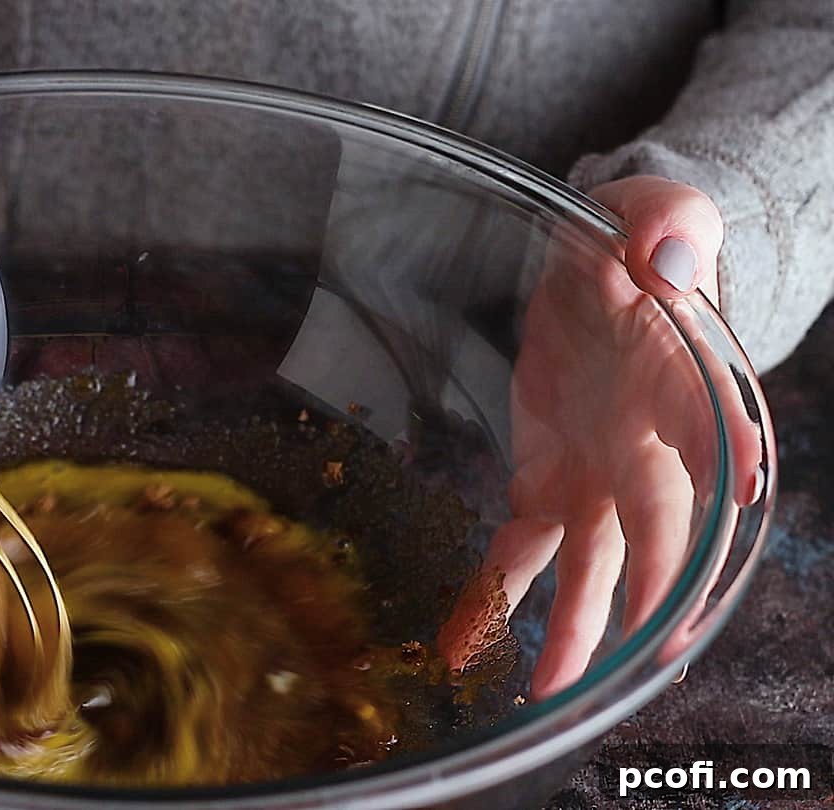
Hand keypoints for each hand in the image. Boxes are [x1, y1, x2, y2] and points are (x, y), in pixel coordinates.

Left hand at [437, 176, 763, 698]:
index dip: (723, 462)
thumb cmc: (639, 240)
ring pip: (593, 563)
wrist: (603, 270)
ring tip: (550, 692)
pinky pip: (523, 550)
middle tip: (637, 653)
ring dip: (576, 628)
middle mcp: (651, 448)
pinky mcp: (548, 481)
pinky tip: (465, 646)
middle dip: (652, 590)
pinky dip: (497, 599)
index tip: (735, 498)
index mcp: (684, 383)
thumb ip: (671, 227)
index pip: (712, 429)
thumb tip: (671, 258)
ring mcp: (599, 475)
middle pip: (659, 527)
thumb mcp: (654, 212)